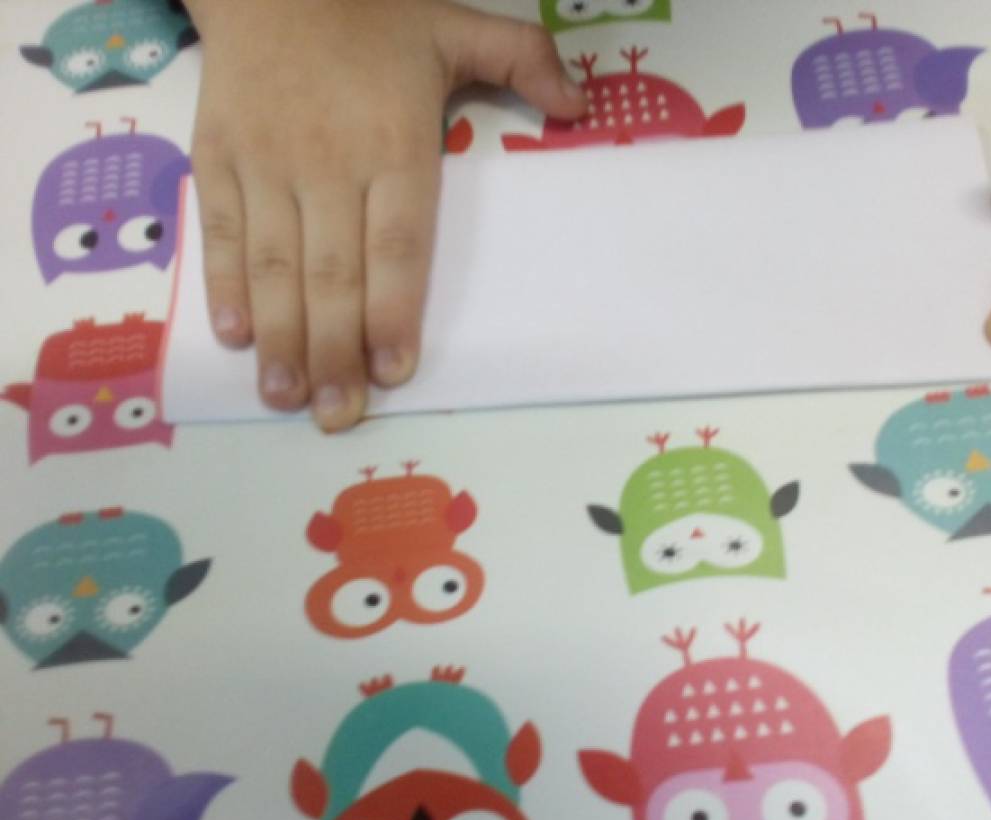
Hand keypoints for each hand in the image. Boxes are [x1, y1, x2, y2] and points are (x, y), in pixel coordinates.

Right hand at [185, 0, 585, 429]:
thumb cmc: (371, 10)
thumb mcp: (456, 23)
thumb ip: (521, 61)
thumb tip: (581, 105)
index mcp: (392, 143)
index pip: (397, 244)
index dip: (392, 311)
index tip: (393, 370)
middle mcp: (327, 164)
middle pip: (333, 273)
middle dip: (334, 351)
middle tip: (337, 415)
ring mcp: (265, 163)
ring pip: (272, 264)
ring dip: (281, 337)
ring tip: (285, 397)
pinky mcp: (216, 157)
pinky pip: (219, 230)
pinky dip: (225, 285)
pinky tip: (237, 337)